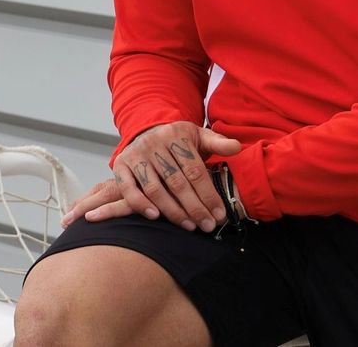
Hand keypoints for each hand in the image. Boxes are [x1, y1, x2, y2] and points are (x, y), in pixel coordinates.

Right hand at [61, 122, 240, 232]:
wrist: (147, 131)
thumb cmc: (177, 140)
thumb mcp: (199, 137)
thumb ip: (218, 142)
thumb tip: (237, 147)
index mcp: (177, 135)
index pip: (195, 170)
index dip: (208, 194)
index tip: (219, 214)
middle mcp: (154, 143)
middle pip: (177, 182)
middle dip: (195, 207)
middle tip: (207, 226)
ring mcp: (136, 154)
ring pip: (155, 188)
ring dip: (172, 211)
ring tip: (189, 226)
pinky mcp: (120, 164)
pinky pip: (128, 188)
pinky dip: (140, 204)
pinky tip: (155, 217)